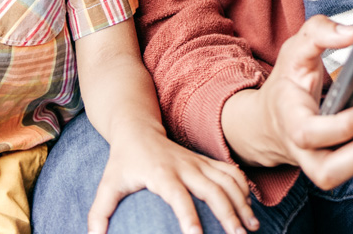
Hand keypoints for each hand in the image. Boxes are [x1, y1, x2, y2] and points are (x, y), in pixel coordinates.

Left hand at [88, 122, 255, 233]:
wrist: (139, 129)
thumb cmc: (122, 162)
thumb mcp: (107, 186)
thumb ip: (99, 215)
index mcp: (161, 174)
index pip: (178, 197)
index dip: (189, 217)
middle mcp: (185, 166)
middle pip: (213, 189)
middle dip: (229, 213)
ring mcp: (199, 162)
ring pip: (228, 181)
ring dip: (243, 203)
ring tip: (253, 226)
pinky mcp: (206, 160)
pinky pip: (231, 172)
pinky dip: (244, 188)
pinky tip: (251, 206)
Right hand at [221, 16, 352, 189]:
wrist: (274, 119)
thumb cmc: (288, 82)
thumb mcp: (294, 51)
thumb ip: (319, 33)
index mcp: (291, 122)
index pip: (311, 134)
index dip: (342, 127)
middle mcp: (308, 151)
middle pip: (332, 170)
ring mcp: (329, 160)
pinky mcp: (350, 159)